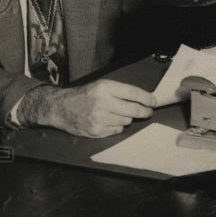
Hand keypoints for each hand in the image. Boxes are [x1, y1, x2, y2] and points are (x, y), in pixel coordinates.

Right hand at [18, 79, 156, 136]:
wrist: (61, 108)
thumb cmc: (85, 95)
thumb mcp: (101, 85)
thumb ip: (121, 91)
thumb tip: (144, 99)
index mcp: (105, 88)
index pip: (133, 93)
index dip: (147, 98)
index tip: (154, 102)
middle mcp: (103, 102)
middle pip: (133, 110)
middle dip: (144, 112)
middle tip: (148, 112)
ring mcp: (99, 118)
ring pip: (126, 121)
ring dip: (127, 118)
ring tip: (117, 114)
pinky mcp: (96, 131)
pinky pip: (117, 130)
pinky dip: (117, 127)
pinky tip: (109, 121)